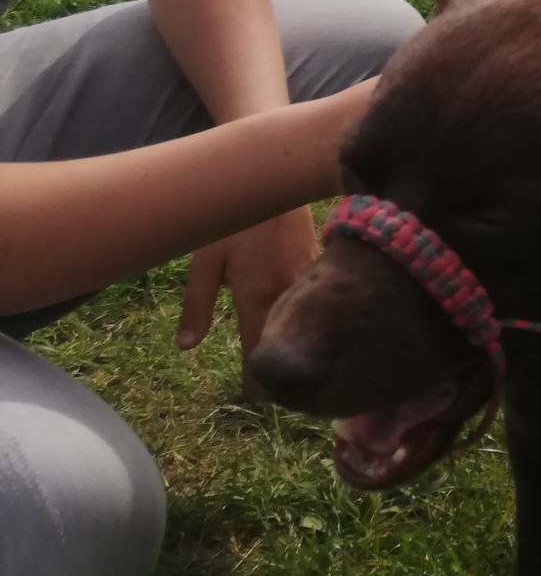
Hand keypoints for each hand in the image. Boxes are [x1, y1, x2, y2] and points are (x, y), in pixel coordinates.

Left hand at [178, 207, 318, 391]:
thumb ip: (197, 304)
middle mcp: (285, 294)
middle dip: (279, 364)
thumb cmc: (232, 217)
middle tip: (275, 387)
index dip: (256, 378)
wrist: (275, 175)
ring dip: (296, 341)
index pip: (256, 350)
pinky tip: (305, 321)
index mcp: (255, 297)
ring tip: (291, 361)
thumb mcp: (205, 259)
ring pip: (303, 321)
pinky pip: (313, 300)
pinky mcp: (318, 264)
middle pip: (285, 340)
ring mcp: (307, 279)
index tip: (255, 399)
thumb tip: (186, 348)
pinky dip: (308, 315)